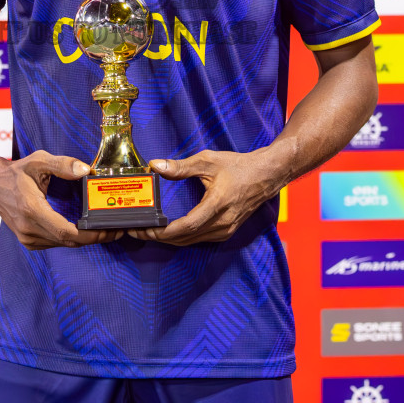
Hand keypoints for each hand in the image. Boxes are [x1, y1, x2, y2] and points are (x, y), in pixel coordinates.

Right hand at [0, 150, 122, 249]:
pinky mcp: (29, 241)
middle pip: (69, 241)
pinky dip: (72, 239)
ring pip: (63, 244)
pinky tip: (84, 229)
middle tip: (115, 229)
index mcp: (32, 210)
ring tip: (104, 228)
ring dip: (84, 239)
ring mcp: (28, 238)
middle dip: (94, 237)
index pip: (66, 232)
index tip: (108, 230)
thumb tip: (85, 171)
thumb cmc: (16, 172)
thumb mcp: (39, 161)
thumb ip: (63, 164)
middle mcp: (29, 229)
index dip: (90, 235)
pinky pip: (55, 243)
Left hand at [128, 149, 283, 245]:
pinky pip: (200, 239)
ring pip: (191, 241)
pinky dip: (182, 238)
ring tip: (149, 231)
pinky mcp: (226, 231)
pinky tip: (169, 232)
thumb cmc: (238, 166)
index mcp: (217, 205)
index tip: (145, 229)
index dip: (163, 231)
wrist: (265, 175)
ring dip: (169, 239)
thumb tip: (155, 165)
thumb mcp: (208, 161)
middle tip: (137, 230)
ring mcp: (225, 230)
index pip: (186, 226)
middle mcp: (222, 223)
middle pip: (185, 238)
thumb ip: (180, 166)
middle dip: (159, 237)